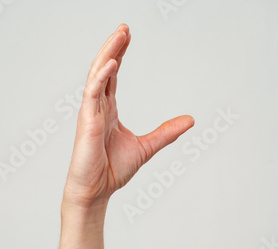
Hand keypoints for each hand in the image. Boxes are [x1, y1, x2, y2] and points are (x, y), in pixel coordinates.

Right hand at [63, 23, 194, 208]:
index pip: (112, 77)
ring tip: (120, 34)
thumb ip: (166, 132)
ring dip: (108, 53)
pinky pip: (93, 94)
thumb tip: (190, 121)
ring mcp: (91, 113)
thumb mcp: (146, 147)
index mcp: (108, 111)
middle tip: (125, 27)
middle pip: (104, 69)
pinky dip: (102, 77)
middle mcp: (98, 108)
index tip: (128, 38)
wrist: (96, 191)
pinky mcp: (87, 122)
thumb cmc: (112, 171)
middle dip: (114, 47)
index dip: (120, 55)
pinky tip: (113, 62)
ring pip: (97, 75)